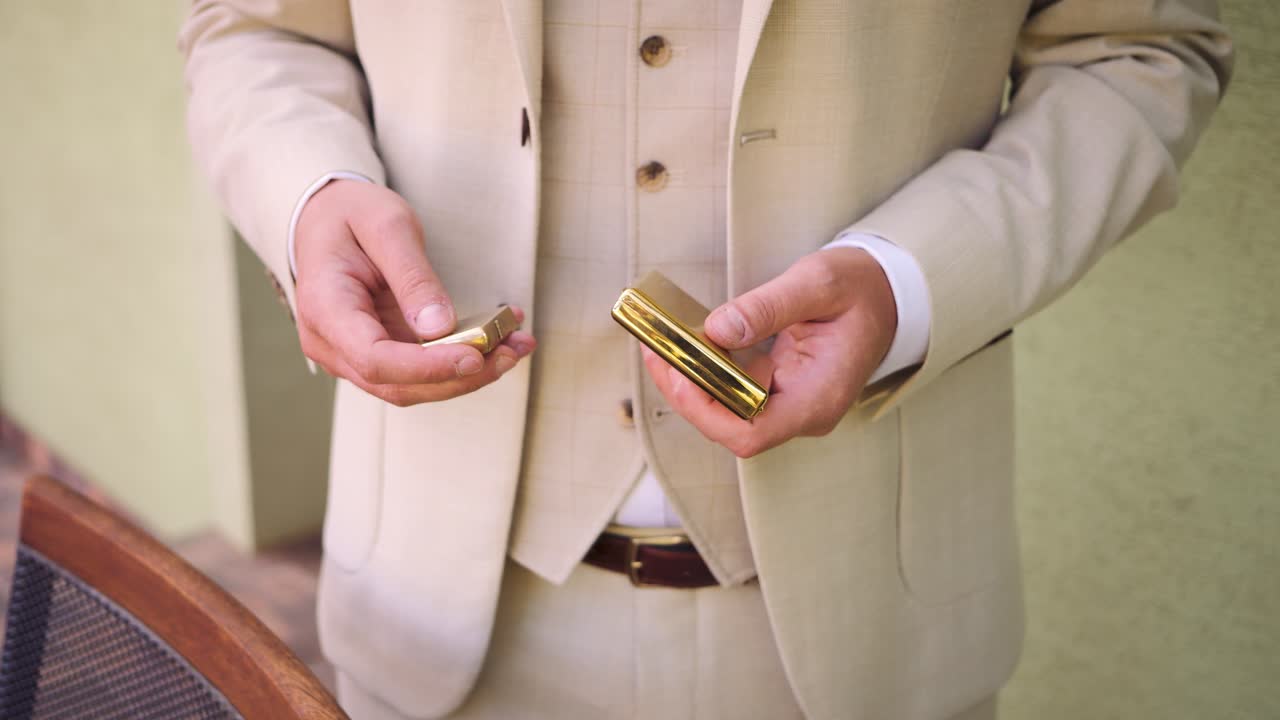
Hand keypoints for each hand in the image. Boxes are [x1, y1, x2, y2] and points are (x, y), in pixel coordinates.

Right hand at [294, 180, 534, 405]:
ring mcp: (352, 354)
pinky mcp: (378, 353)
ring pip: (412, 386)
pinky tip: (499, 340)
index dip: (427, 367)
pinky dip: (460, 360)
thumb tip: (440, 327)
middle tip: (511, 351)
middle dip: (460, 376)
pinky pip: (419, 370)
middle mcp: (332, 343)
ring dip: (467, 375)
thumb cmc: (350, 215)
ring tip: (515, 346)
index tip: (475, 356)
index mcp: (325, 308)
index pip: (374, 359)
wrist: (327, 218)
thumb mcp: (386, 226)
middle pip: (397, 384)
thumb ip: (412, 276)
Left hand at [642, 248, 895, 457]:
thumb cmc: (862, 289)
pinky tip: (688, 344)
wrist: (891, 293)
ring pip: (728, 411)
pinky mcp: (780, 390)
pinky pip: (735, 392)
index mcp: (819, 397)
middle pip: (731, 426)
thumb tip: (717, 330)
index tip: (678, 371)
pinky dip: (708, 371)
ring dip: (691, 381)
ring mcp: (792, 404)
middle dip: (687, 392)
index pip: (750, 433)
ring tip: (662, 344)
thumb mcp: (819, 283)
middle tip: (657, 349)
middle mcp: (804, 412)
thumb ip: (768, 307)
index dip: (705, 410)